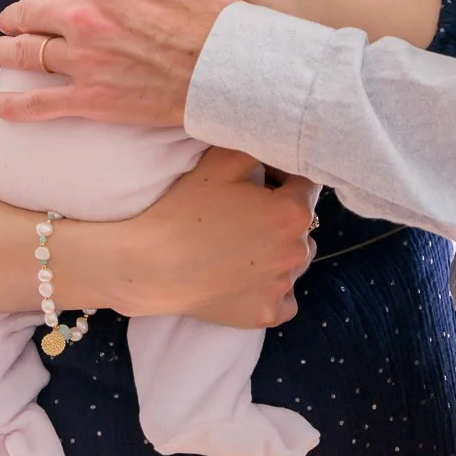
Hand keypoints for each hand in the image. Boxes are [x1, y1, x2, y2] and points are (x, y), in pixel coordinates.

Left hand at [0, 0, 237, 125]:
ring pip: (27, 53)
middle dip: (17, 13)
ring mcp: (83, 60)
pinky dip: (13, 107)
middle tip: (11, 18)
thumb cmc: (208, 6)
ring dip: (4, 50)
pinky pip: (40, 105)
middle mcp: (83, 16)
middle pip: (31, 11)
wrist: (227, 64)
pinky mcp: (91, 98)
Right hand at [107, 147, 319, 325]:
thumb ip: (260, 144)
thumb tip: (279, 142)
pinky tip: (246, 275)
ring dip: (278, 249)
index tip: (259, 178)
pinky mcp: (267, 314)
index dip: (282, 175)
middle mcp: (297, 251)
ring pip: (295, 259)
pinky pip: (284, 296)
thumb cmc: (184, 209)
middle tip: (244, 212)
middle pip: (301, 223)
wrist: (149, 266)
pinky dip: (272, 286)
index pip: (305, 182)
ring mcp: (283, 287)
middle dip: (281, 213)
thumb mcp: (222, 161)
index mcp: (293, 213)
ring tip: (243, 244)